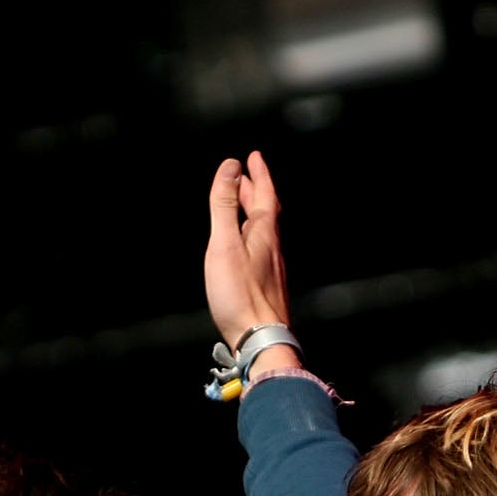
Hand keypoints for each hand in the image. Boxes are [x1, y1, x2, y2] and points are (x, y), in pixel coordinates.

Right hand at [204, 153, 294, 352]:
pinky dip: (252, 235)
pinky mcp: (267, 286)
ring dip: (253, 213)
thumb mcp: (224, 244)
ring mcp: (272, 268)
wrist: (261, 338)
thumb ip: (224, 205)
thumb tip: (230, 166)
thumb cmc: (239, 294)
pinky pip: (261, 249)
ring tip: (243, 206)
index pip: (264, 195)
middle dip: (256, 191)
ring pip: (264, 231)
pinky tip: (245, 247)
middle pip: (266, 212)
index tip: (254, 157)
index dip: (259, 174)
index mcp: (264, 233)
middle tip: (247, 176)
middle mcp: (272, 248)